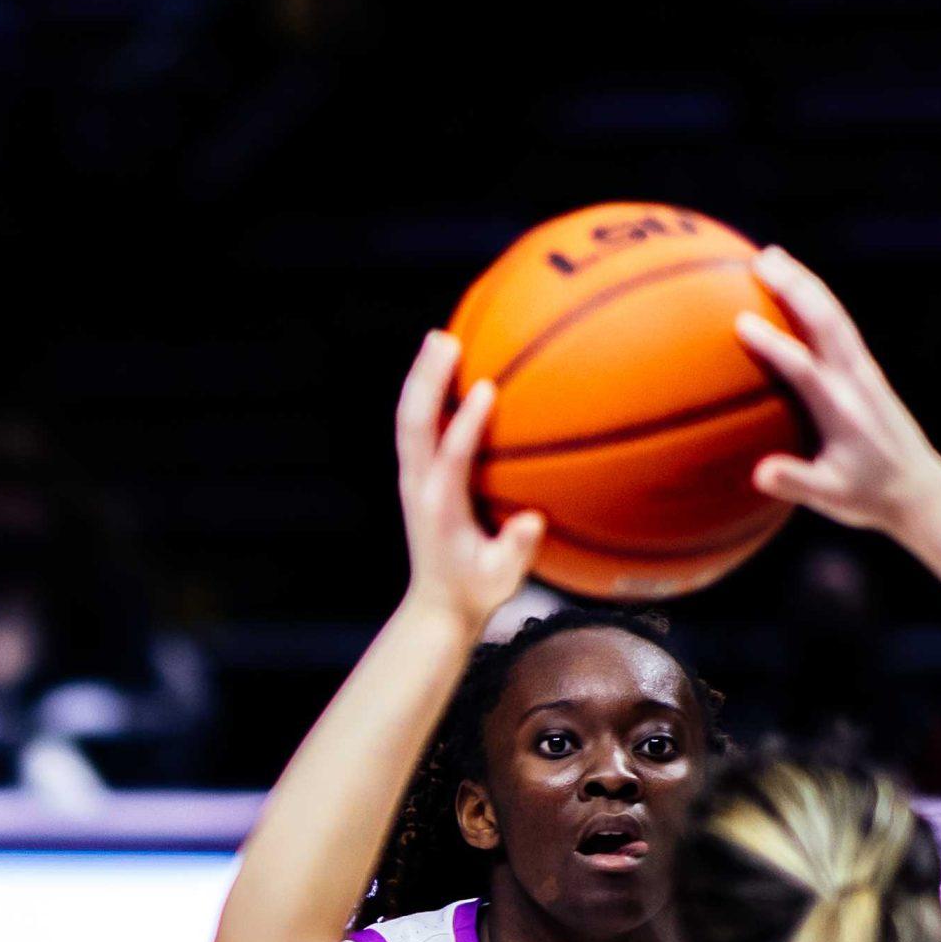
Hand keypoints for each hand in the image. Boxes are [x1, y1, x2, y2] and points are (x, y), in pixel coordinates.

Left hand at [396, 331, 545, 634]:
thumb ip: (516, 551)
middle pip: (415, 424)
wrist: (437, 604)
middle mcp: (420, 487)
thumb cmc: (476, 590)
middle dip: (428, 381)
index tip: (486, 388)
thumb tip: (531, 520)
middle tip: (447, 340)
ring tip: (439, 337)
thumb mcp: (502, 581)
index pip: (451, 458)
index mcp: (442, 509)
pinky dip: (424, 391)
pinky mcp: (414, 474)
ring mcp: (412, 478)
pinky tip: (442, 365)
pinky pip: (415, 424)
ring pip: (409, 418)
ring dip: (421, 377)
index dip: (466, 423)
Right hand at [737, 244, 940, 533]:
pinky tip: (793, 287)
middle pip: (826, 322)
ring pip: (833, 314)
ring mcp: (863, 371)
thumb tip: (760, 473)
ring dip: (803, 282)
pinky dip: (814, 299)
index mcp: (842, 411)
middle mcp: (855, 382)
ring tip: (770, 256)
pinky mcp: (865, 369)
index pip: (805, 369)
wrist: (919, 489)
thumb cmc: (870, 496)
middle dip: (794, 288)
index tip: (741, 322)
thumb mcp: (833, 497)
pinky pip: (837, 324)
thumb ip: (797, 482)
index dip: (774, 345)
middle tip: (758, 260)